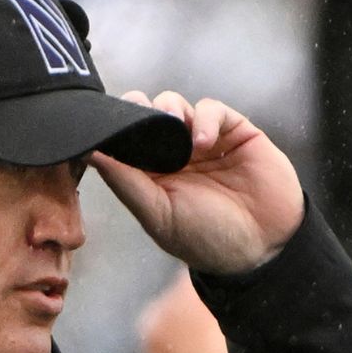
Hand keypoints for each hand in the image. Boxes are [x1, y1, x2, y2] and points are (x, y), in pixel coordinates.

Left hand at [93, 92, 303, 274]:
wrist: (262, 247)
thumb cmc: (206, 239)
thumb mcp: (158, 215)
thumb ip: (126, 183)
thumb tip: (89, 153)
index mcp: (149, 173)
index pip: (124, 138)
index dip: (115, 125)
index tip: (107, 121)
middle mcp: (173, 154)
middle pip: (146, 114)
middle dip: (139, 109)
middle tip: (139, 115)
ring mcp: (203, 141)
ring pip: (175, 105)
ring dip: (169, 109)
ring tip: (175, 129)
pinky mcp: (234, 132)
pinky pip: (212, 109)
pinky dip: (204, 118)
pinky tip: (203, 141)